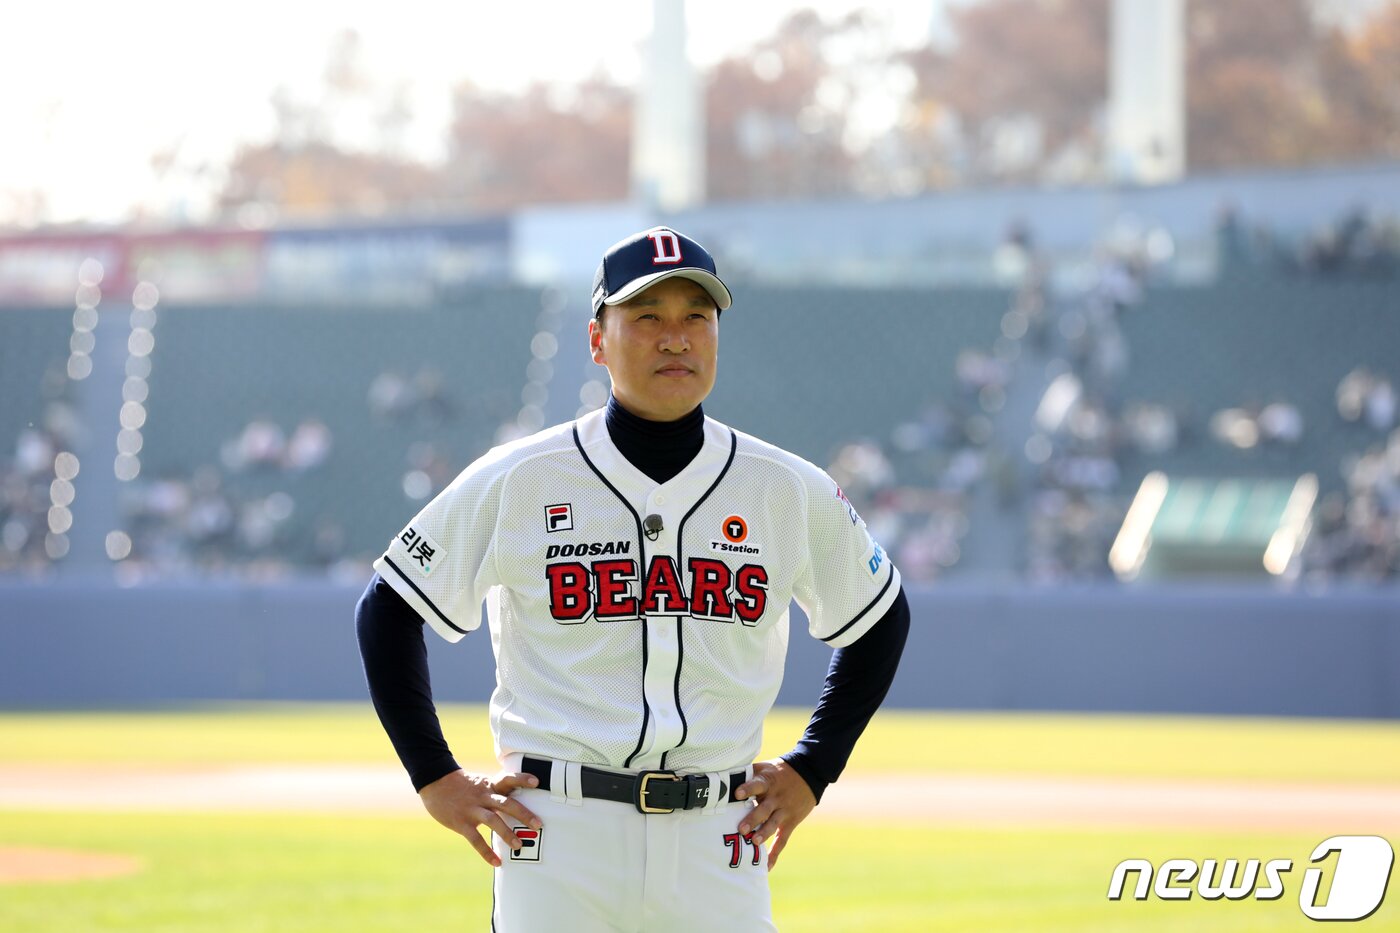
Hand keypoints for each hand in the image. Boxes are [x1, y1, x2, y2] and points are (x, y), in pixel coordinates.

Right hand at [417, 769, 541, 866]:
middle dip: (523, 813)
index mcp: (490, 785)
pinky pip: (476, 839)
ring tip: (519, 845)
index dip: (522, 779)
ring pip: (493, 820)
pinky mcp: (461, 823)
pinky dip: (486, 852)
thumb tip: (519, 805)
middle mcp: (483, 796)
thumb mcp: (482, 783)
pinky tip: (497, 862)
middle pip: (506, 803)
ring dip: (507, 833)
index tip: (536, 782)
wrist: (435, 784)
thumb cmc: (463, 785)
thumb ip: (498, 792)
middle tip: (539, 824)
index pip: (508, 778)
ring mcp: (472, 809)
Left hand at [733, 759, 815, 869]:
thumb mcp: (765, 767)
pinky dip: (775, 853)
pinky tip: (767, 866)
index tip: (737, 793)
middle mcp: (776, 797)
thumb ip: (747, 773)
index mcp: (767, 782)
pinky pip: (783, 839)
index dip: (747, 789)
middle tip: (741, 829)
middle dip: (753, 819)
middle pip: (764, 809)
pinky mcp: (791, 822)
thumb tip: (723, 777)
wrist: (810, 772)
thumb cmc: (779, 771)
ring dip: (764, 834)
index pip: (756, 784)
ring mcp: (784, 810)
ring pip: (773, 824)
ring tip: (755, 843)